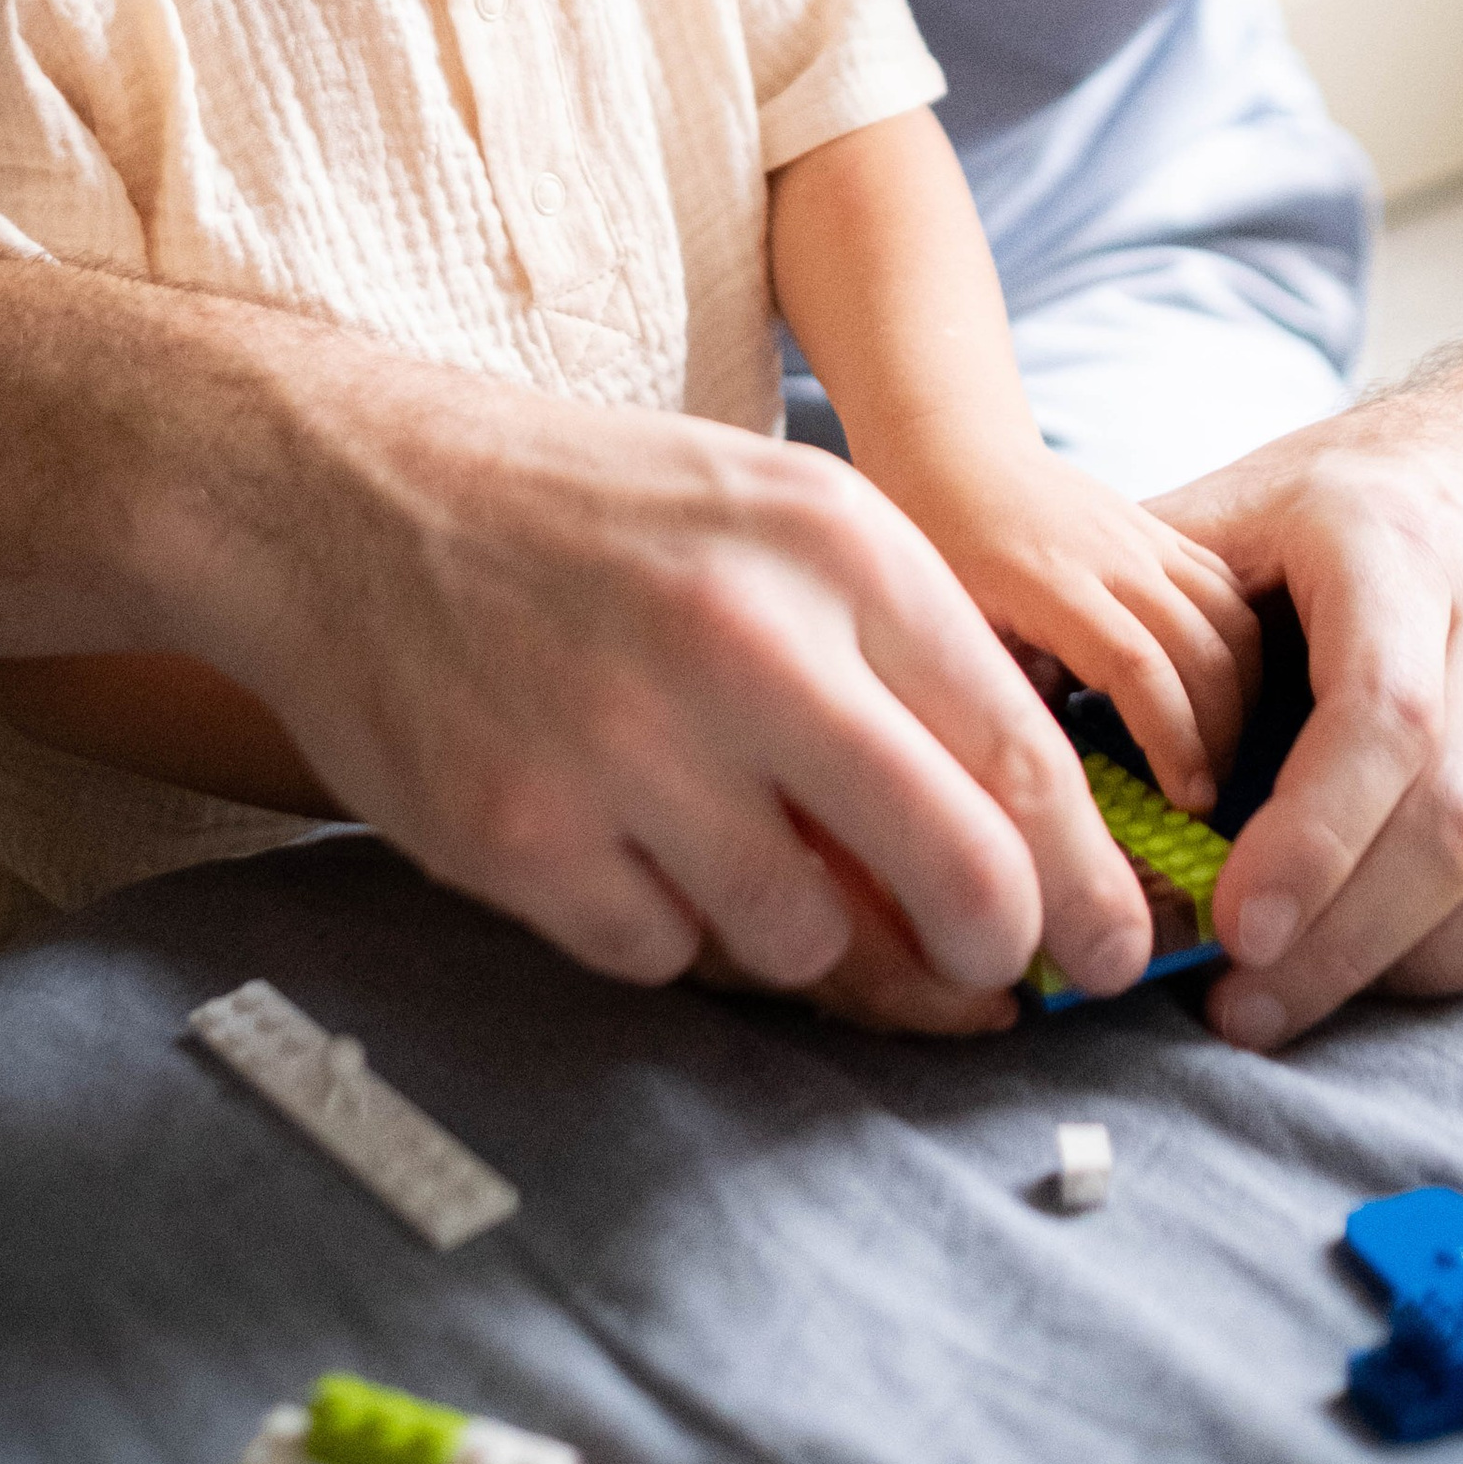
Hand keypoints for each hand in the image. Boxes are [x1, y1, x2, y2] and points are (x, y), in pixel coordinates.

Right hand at [160, 307, 1159, 1010]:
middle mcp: (747, 639)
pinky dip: (663, 924)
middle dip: (995, 949)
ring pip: (805, 936)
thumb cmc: (594, 520)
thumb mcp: (775, 524)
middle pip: (957, 875)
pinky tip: (620, 836)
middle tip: (989, 972)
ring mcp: (626, 745)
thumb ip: (902, 668)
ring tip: (735, 840)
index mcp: (835, 542)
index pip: (1019, 753)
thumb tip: (1032, 868)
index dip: (1089, 880)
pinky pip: (663, 957)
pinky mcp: (521, 835)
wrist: (347, 491)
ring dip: (799, 925)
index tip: (1115, 949)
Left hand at [896, 453, 1259, 814]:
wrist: (954, 455)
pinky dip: (1242, 648)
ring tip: (1220, 754)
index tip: (1189, 800)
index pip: (1137, 665)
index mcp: (1049, 581)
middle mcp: (1111, 553)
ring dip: (1240, 695)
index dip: (1174, 738)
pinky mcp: (1163, 533)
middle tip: (1208, 796)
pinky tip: (1224, 696)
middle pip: (1201, 648)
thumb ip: (1002, 700)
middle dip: (1219, 733)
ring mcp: (1144, 537)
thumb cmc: (936, 547)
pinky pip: (1228, 590)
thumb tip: (1053, 786)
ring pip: (1231, 618)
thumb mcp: (951, 629)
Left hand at [1162, 381, 1462, 1050]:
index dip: (1312, 840)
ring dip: (1430, 957)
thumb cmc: (1323, 521)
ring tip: (1318, 990)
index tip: (1234, 931)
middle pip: (1459, 815)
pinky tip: (1453, 949)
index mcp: (1393, 547)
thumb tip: (1013, 745)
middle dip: (1346, 939)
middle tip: (1240, 1005)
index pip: (1380, 715)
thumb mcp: (1215, 520)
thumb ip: (1130, 621)